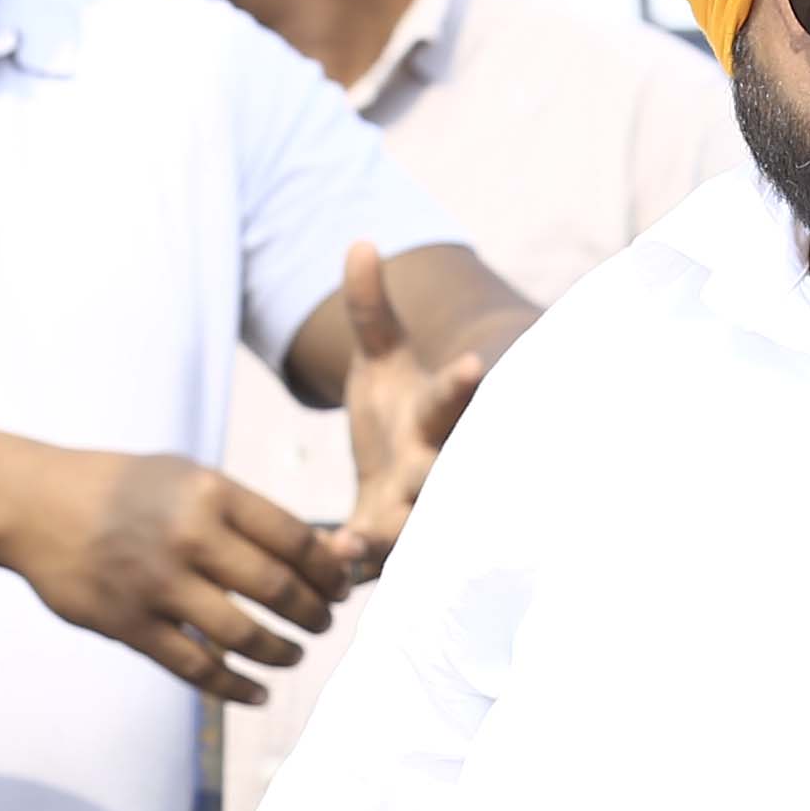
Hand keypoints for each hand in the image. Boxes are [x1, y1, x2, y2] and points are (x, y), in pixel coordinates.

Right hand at [1, 444, 339, 702]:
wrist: (34, 505)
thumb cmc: (124, 490)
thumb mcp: (188, 477)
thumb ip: (249, 513)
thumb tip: (326, 553)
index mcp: (210, 494)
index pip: (295, 540)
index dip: (329, 572)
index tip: (341, 588)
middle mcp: (188, 537)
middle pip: (277, 590)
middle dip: (313, 615)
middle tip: (323, 624)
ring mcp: (156, 585)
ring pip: (243, 636)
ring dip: (282, 653)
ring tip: (294, 655)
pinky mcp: (128, 625)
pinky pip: (196, 668)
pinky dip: (235, 688)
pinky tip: (257, 693)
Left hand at [326, 241, 491, 584]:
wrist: (412, 477)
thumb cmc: (403, 409)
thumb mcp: (382, 358)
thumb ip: (371, 308)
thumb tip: (362, 245)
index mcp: (433, 415)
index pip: (453, 396)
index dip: (461, 382)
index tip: (476, 363)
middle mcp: (434, 466)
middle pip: (443, 470)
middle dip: (440, 474)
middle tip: (432, 473)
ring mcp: (413, 510)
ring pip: (415, 526)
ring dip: (394, 532)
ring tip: (366, 538)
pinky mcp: (384, 544)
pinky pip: (374, 560)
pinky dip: (355, 563)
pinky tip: (333, 565)